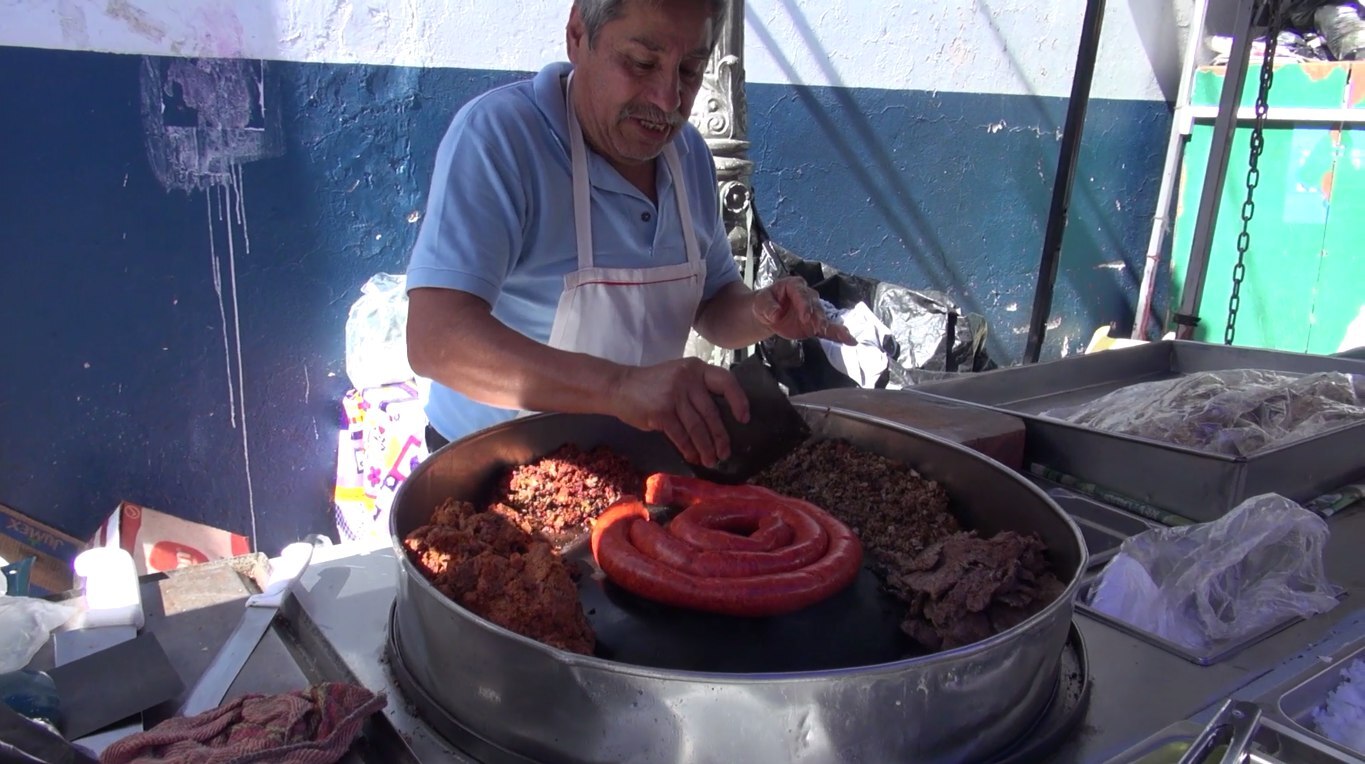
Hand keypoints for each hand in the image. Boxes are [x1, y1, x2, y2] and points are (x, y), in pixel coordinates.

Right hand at [607, 358, 748, 466]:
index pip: (725, 382)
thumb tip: (719, 421)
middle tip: (725, 453)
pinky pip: (681, 435)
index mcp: (696, 368)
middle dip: (720, 437)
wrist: (620, 387)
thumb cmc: (653, 385)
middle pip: (711, 413)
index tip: (744, 419)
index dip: (738, 400)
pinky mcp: (661, 412)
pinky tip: (693, 457)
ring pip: (697, 428)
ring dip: (706, 448)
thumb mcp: (679, 377)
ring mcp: (674, 395)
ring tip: (710, 460)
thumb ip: (698, 391)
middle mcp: (687, 379)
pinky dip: (688, 449)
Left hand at [752, 276, 855, 345]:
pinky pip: (828, 329)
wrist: (768, 313)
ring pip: (824, 317)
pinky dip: (838, 335)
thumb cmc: (764, 303)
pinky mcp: (815, 324)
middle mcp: (807, 296)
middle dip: (819, 316)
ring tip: (843, 335)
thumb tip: (775, 314)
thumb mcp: (761, 302)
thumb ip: (768, 306)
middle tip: (821, 326)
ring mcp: (813, 310)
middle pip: (815, 305)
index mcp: (794, 286)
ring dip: (831, 326)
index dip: (804, 304)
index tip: (806, 316)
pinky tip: (850, 340)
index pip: (801, 293)